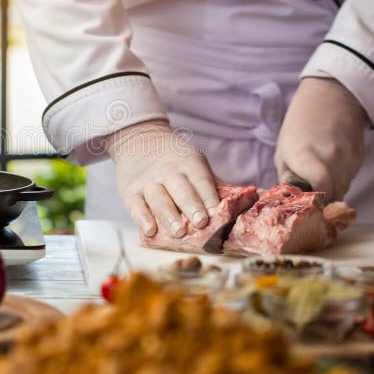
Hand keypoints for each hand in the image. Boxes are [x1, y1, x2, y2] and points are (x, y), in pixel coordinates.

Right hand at [105, 120, 219, 237]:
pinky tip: (150, 231)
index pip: (200, 180)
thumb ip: (214, 184)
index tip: (218, 213)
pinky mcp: (130, 192)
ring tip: (178, 232)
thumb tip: (244, 204)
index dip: (209, 196)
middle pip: (181, 189)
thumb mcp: (195, 162)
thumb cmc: (175, 160)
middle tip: (201, 223)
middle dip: (191, 206)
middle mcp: (167, 171)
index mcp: (189, 163)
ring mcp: (147, 182)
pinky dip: (142, 219)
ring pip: (158, 199)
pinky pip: (136, 207)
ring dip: (169, 216)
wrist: (138, 140)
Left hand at [275, 77, 366, 201]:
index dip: (317, 200)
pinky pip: (350, 179)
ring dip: (331, 190)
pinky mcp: (360, 157)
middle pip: (332, 195)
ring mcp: (349, 157)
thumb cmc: (299, 128)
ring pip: (343, 189)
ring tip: (318, 175)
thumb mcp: (283, 153)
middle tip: (311, 192)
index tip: (309, 202)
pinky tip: (330, 166)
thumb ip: (288, 180)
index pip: (321, 185)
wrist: (330, 98)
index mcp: (305, 154)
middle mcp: (331, 156)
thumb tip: (295, 203)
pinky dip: (340, 180)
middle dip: (322, 200)